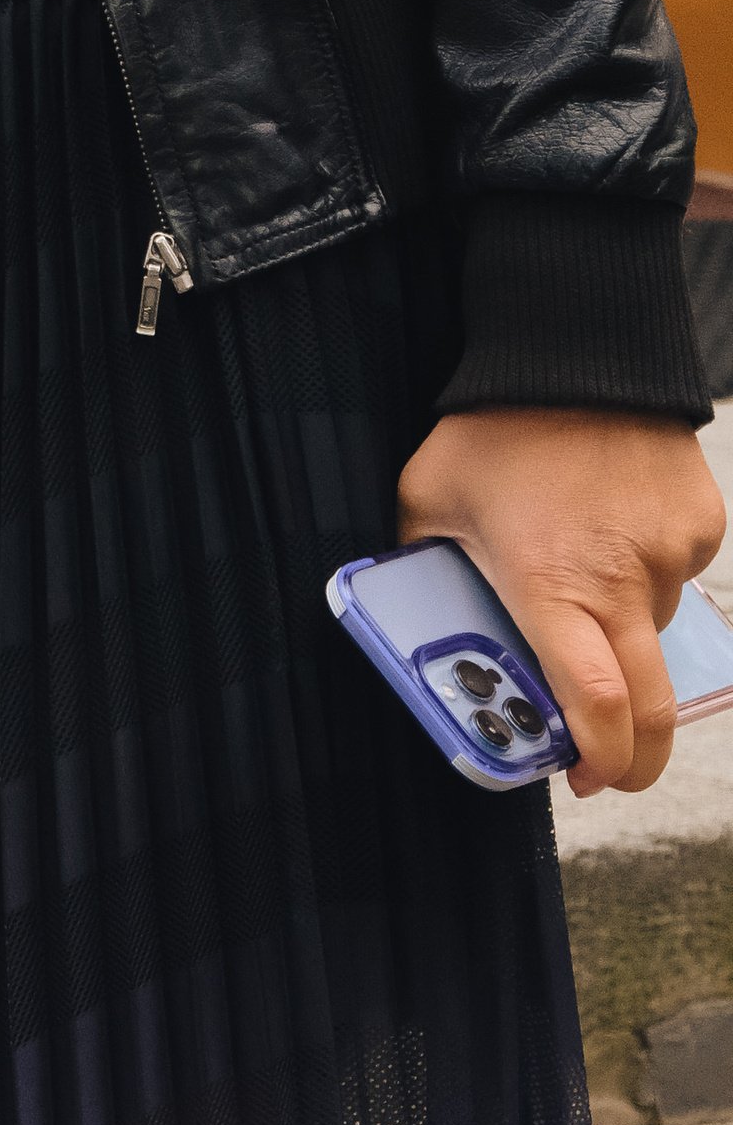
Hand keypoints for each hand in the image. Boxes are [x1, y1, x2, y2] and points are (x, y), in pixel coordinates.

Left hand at [396, 407, 725, 795]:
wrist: (576, 345)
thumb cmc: (494, 422)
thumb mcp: (430, 495)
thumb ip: (428, 563)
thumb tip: (423, 616)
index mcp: (551, 583)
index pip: (594, 703)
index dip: (598, 759)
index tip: (581, 779)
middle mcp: (621, 580)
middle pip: (653, 706)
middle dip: (636, 752)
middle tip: (607, 757)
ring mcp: (670, 554)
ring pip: (654, 628)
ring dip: (619, 625)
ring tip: (574, 561)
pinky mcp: (701, 526)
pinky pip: (673, 573)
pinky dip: (642, 568)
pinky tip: (606, 521)